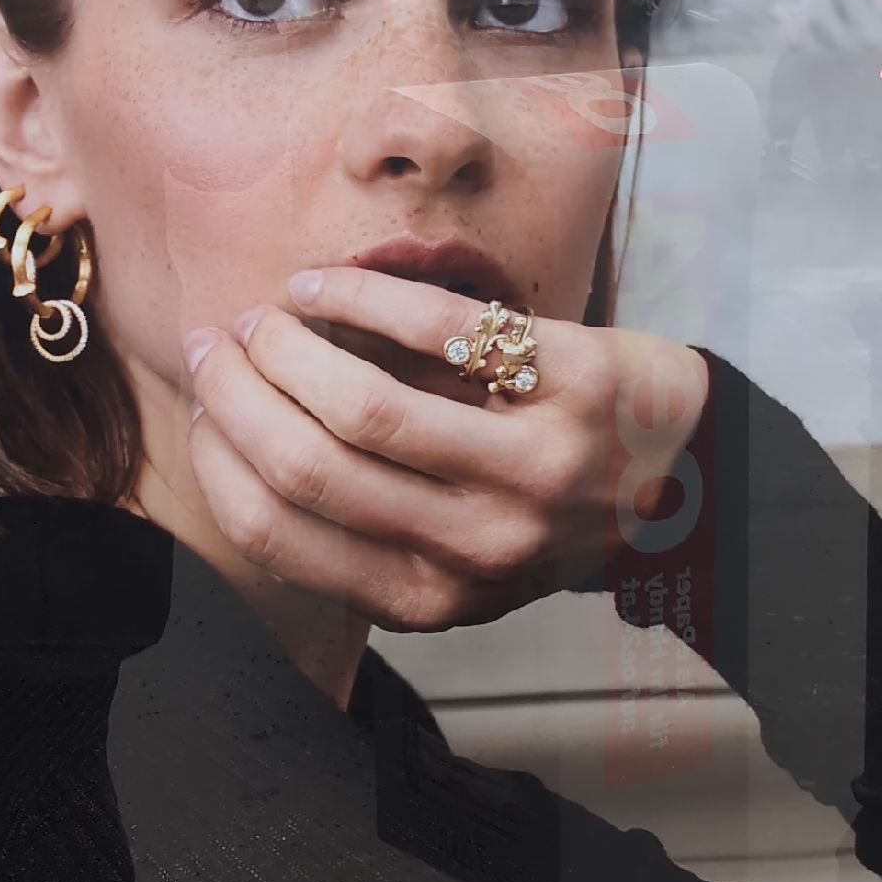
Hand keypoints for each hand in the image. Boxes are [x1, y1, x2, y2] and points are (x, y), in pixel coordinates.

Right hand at [180, 270, 710, 631]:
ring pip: (366, 405)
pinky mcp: (575, 384)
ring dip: (290, 347)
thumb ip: (362, 523)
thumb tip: (234, 442)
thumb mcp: (454, 549)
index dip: (218, 463)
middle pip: (309, 468)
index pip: (282, 535)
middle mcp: (482, 547)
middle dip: (238, 397)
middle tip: (216, 346)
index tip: (196, 409)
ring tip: (268, 315)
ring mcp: (535, 470)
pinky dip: (361, 297)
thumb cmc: (544, 504)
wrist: (685, 472)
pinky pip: (442, 329)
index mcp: (434, 596)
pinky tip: (323, 286)